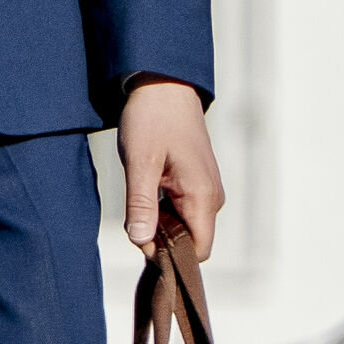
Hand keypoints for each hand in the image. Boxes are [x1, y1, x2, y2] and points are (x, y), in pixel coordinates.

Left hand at [118, 77, 221, 259]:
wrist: (163, 88)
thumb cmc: (151, 121)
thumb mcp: (139, 163)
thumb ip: (141, 205)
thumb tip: (141, 242)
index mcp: (202, 196)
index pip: (199, 250)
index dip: (171, 256)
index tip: (141, 245)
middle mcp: (211, 198)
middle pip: (191, 242)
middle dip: (163, 243)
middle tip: (132, 222)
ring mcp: (205, 190)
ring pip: (185, 228)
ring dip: (160, 227)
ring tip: (136, 206)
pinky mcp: (196, 184)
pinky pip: (182, 212)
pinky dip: (162, 214)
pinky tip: (143, 199)